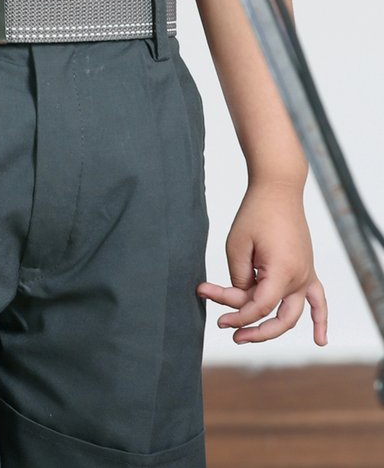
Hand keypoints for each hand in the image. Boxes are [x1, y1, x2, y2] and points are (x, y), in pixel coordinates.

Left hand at [197, 181, 327, 344]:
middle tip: (225, 328)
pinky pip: (319, 300)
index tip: (208, 297)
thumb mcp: (237, 245)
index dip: (234, 311)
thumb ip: (239, 278)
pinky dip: (321, 321)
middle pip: (276, 318)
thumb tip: (243, 300)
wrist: (278, 189)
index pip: (258, 307)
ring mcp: (306, 275)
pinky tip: (321, 340)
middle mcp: (299, 279)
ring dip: (272, 328)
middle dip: (250, 328)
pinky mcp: (308, 269)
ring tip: (247, 336)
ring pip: (292, 315)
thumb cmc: (255, 213)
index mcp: (282, 273)